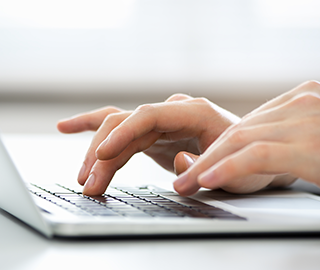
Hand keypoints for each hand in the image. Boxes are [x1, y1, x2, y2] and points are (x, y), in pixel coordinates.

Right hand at [57, 94, 243, 194]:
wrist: (251, 159)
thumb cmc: (247, 162)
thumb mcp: (235, 170)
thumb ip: (205, 164)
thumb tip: (178, 159)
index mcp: (193, 112)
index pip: (148, 116)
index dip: (122, 134)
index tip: (101, 156)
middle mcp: (172, 112)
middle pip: (125, 123)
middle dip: (103, 154)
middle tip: (89, 184)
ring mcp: (160, 122)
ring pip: (117, 129)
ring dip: (96, 155)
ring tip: (83, 180)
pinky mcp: (152, 135)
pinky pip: (119, 128)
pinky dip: (92, 129)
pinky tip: (68, 128)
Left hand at [175, 81, 319, 205]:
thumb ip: (296, 136)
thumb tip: (264, 153)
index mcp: (305, 98)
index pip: (250, 122)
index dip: (221, 146)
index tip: (201, 164)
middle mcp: (302, 102)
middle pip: (240, 128)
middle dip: (207, 156)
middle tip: (184, 178)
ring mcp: (307, 120)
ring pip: (240, 139)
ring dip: (208, 165)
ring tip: (187, 185)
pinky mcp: (311, 145)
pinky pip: (256, 155)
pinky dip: (228, 168)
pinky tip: (209, 180)